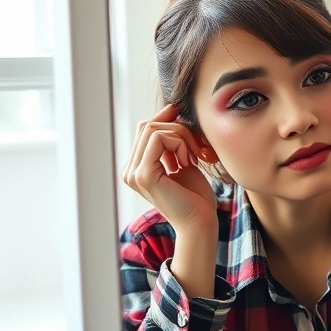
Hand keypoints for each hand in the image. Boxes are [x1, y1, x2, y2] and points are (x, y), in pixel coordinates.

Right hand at [121, 105, 218, 234]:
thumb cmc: (196, 196)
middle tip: (197, 147)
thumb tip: (171, 108)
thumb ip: (172, 139)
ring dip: (182, 136)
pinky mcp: (143, 175)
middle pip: (148, 125)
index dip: (167, 120)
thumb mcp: (182, 159)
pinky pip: (159, 138)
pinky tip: (189, 161)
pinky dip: (180, 143)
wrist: (201, 222)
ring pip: (153, 129)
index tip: (189, 127)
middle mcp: (129, 171)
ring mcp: (133, 174)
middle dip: (178, 128)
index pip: (145, 129)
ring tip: (194, 156)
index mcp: (135, 168)